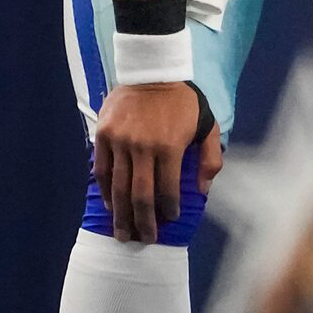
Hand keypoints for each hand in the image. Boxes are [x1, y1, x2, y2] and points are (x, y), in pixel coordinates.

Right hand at [90, 83, 219, 243]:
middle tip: (144, 239)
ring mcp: (120, 142)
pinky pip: (101, 171)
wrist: (151, 72)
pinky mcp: (103, 136)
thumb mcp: (207, 124)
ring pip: (117, 187)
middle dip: (143, 221)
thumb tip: (203, 190)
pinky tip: (111, 206)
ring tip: (123, 233)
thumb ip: (210, 158)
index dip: (168, 209)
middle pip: (140, 194)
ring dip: (121, 214)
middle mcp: (142, 147)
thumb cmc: (183, 102)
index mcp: (170, 146)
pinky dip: (105, 191)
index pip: (167, 189)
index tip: (170, 220)